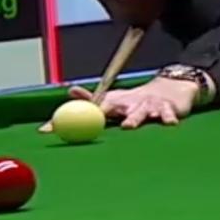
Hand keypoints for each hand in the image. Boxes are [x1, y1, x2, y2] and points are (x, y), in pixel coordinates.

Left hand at [68, 77, 198, 128]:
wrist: (169, 90)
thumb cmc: (136, 100)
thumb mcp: (113, 101)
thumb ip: (89, 104)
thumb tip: (59, 105)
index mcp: (113, 102)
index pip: (90, 109)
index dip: (71, 118)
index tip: (49, 129)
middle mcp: (128, 102)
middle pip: (113, 108)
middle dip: (100, 113)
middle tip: (85, 120)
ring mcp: (148, 106)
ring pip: (140, 113)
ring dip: (134, 119)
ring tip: (128, 126)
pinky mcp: (168, 109)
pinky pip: (167, 115)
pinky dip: (168, 119)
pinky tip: (169, 124)